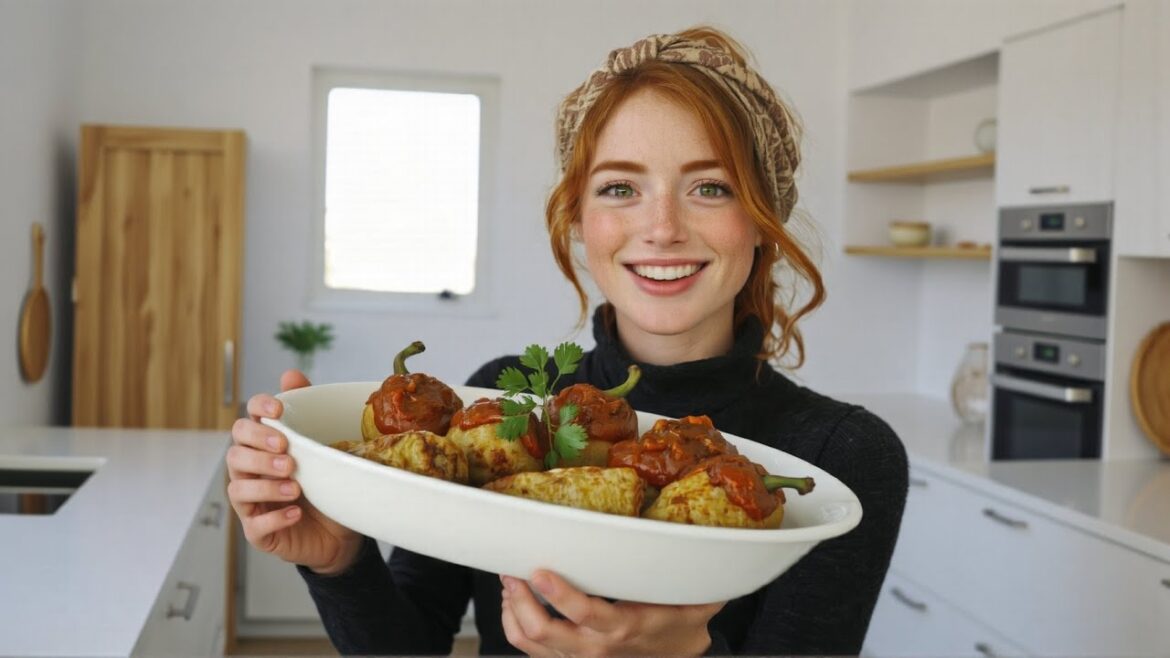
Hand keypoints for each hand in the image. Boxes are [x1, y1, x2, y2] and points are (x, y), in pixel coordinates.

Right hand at [226, 369, 362, 573]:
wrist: (341, 532)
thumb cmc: (327, 484)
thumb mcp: (324, 447)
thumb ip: (307, 412)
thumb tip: (290, 374)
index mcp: (263, 448)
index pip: (245, 422)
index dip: (256, 413)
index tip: (278, 412)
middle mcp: (251, 473)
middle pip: (234, 454)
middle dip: (258, 450)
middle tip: (287, 452)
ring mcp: (252, 504)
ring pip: (238, 489)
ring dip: (265, 484)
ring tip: (295, 486)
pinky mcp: (259, 532)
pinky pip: (254, 525)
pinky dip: (274, 517)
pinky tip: (295, 512)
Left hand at [499, 571, 724, 656]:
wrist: (679, 655)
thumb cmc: (680, 621)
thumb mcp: (692, 599)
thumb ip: (685, 573)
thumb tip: (695, 537)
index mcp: (624, 626)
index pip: (583, 614)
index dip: (557, 594)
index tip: (540, 571)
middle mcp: (596, 648)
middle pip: (542, 631)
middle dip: (520, 598)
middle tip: (513, 570)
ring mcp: (579, 657)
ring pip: (528, 641)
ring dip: (512, 609)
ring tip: (510, 582)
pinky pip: (529, 649)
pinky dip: (513, 624)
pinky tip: (515, 602)